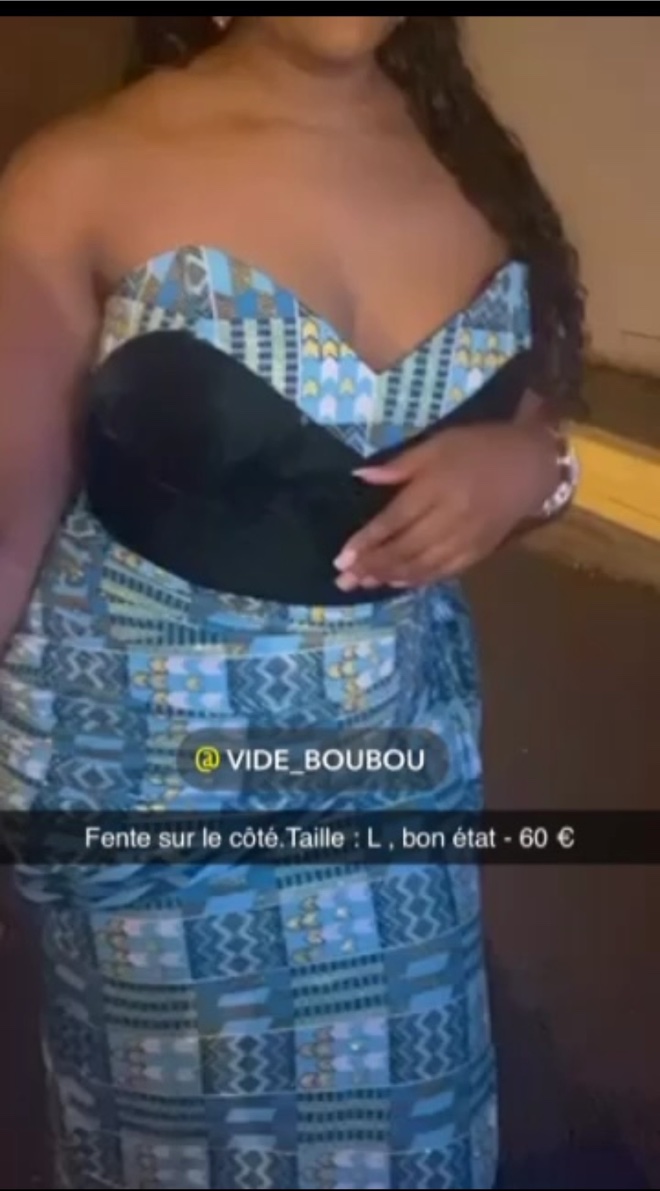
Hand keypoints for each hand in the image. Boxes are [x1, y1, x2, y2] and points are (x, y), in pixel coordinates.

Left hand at [334, 422, 558, 589]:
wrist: (533, 464)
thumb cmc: (479, 447)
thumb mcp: (439, 444)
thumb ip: (400, 464)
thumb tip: (361, 477)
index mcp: (438, 487)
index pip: (394, 520)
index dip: (366, 541)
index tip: (341, 558)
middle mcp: (451, 518)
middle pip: (405, 549)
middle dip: (372, 566)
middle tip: (344, 580)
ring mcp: (467, 539)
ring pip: (423, 566)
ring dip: (391, 577)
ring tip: (364, 584)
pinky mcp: (480, 551)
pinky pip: (444, 572)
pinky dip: (419, 580)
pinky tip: (398, 583)